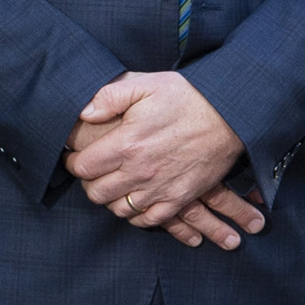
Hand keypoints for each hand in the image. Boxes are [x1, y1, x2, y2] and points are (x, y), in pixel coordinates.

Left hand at [65, 73, 260, 248]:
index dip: (73, 163)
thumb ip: (109, 96)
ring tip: (114, 184)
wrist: (232, 115)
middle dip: (88, 183)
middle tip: (93, 172)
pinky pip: (148, 220)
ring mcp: (160, 189)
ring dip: (111, 199)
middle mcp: (140, 171)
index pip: (82, 167)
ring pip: (118, 210)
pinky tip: (135, 200)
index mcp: (127, 144)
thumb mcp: (146, 84)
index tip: (75, 156)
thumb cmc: (188, 97)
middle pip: (96, 193)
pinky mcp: (179, 198)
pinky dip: (136, 214)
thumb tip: (83, 113)